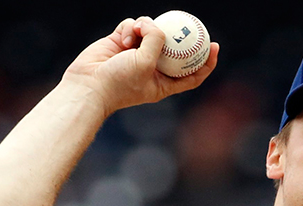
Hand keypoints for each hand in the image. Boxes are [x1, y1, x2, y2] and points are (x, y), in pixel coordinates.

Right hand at [60, 16, 219, 116]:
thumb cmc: (119, 83)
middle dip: (182, 36)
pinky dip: (129, 28)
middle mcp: (151, 68)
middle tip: (193, 24)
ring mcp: (136, 54)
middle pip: (174, 49)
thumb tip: (156, 25)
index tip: (214, 47)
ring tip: (137, 34)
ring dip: (146, 28)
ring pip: (151, 31)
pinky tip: (123, 37)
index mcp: (162, 83)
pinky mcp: (121, 42)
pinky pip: (132, 26)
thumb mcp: (145, 63)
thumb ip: (156, 41)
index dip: (205, 62)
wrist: (88, 85)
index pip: (191, 75)